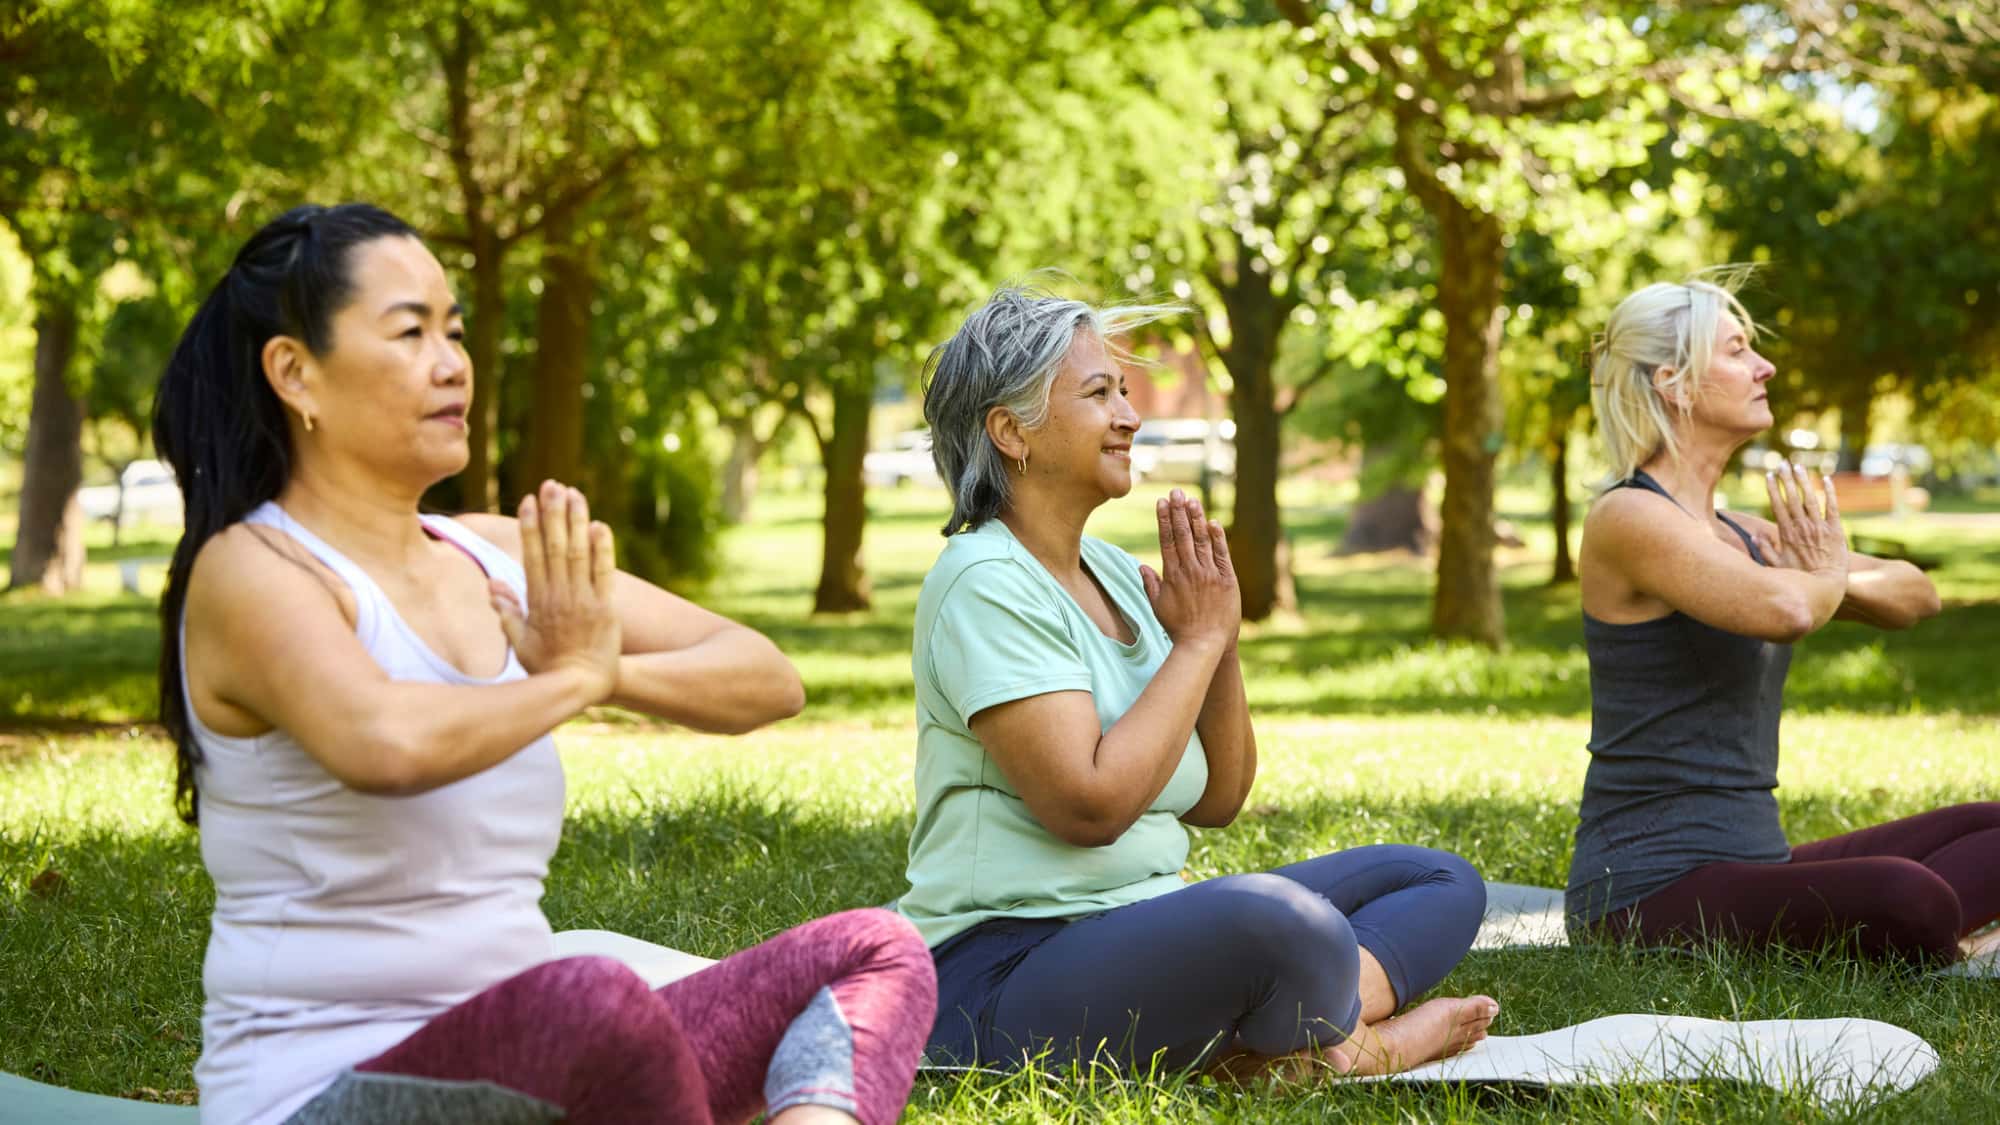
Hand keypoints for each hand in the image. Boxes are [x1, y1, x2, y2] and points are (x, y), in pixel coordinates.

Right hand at [492, 480, 621, 702]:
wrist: (581, 686)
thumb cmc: (547, 667)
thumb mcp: (519, 643)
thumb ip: (506, 612)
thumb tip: (492, 584)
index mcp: (537, 601)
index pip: (532, 555)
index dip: (530, 526)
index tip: (528, 501)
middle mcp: (559, 596)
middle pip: (555, 546)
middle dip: (553, 513)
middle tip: (551, 485)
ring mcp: (584, 600)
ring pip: (579, 552)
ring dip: (576, 520)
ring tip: (574, 493)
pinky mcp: (607, 607)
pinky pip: (605, 572)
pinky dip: (603, 548)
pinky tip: (600, 525)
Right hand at [1139, 490, 1240, 652]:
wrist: (1204, 643)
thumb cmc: (1178, 628)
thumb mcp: (1158, 606)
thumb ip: (1151, 584)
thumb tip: (1142, 566)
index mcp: (1172, 575)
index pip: (1167, 540)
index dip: (1164, 519)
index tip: (1162, 502)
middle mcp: (1190, 570)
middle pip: (1183, 534)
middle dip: (1179, 511)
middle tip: (1177, 492)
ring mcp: (1209, 573)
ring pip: (1202, 540)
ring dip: (1197, 518)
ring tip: (1192, 500)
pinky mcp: (1226, 579)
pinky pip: (1222, 554)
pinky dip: (1218, 537)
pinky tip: (1213, 523)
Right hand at [1758, 462, 1847, 578]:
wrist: (1827, 584)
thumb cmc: (1801, 577)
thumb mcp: (1777, 566)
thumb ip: (1765, 550)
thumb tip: (1754, 537)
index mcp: (1787, 534)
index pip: (1778, 506)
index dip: (1773, 489)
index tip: (1768, 475)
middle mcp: (1802, 527)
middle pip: (1792, 498)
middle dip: (1786, 479)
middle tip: (1782, 464)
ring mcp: (1820, 527)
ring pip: (1810, 499)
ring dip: (1804, 481)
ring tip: (1798, 466)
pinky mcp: (1836, 530)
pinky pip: (1833, 507)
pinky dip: (1830, 492)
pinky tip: (1826, 479)